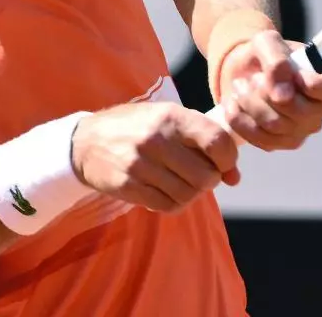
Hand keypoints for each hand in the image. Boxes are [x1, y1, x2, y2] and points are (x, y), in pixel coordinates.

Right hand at [70, 102, 240, 212]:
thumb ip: (203, 141)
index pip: (217, 142)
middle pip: (205, 176)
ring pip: (188, 194)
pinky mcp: (129, 186)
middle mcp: (157, 139)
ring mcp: (141, 165)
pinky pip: (167, 205)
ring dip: (192, 193)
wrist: (87, 142)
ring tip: (182, 181)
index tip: (224, 164)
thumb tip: (234, 177)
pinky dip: (174, 202)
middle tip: (201, 174)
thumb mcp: (168, 119)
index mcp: (171, 116)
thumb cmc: (136, 126)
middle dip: (210, 180)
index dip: (228, 159)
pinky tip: (167, 190)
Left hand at [218, 29, 321, 150]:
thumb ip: (277, 60)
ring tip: (240, 86)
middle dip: (267, 92)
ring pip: (276, 125)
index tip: (296, 75)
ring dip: (250, 102)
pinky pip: (261, 139)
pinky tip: (233, 104)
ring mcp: (304, 129)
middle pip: (300, 112)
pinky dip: (240, 120)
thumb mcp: (267, 42)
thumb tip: (282, 94)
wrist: (244, 71)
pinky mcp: (282, 142)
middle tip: (253, 78)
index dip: (318, 86)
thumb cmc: (264, 54)